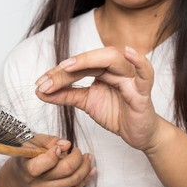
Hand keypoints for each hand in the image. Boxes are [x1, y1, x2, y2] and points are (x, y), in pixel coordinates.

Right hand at [10, 134, 95, 186]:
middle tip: (78, 151)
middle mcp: (35, 183)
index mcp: (27, 167)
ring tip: (87, 158)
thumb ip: (49, 140)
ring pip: (74, 181)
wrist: (20, 177)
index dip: (58, 151)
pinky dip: (85, 179)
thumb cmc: (28, 155)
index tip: (62, 146)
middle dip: (78, 157)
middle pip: (66, 170)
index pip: (48, 161)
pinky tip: (90, 170)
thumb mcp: (33, 142)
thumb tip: (67, 145)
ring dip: (86, 167)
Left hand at [35, 46, 159, 151]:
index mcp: (102, 70)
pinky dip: (139, 62)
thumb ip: (65, 95)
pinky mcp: (143, 92)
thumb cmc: (116, 113)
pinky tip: (128, 53)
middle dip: (68, 68)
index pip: (79, 66)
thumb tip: (40, 91)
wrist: (137, 133)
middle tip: (48, 79)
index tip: (40, 84)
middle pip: (93, 60)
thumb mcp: (86, 103)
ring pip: (114, 59)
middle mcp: (115, 70)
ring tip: (69, 66)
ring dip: (90, 60)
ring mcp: (130, 79)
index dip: (58, 73)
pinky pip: (145, 73)